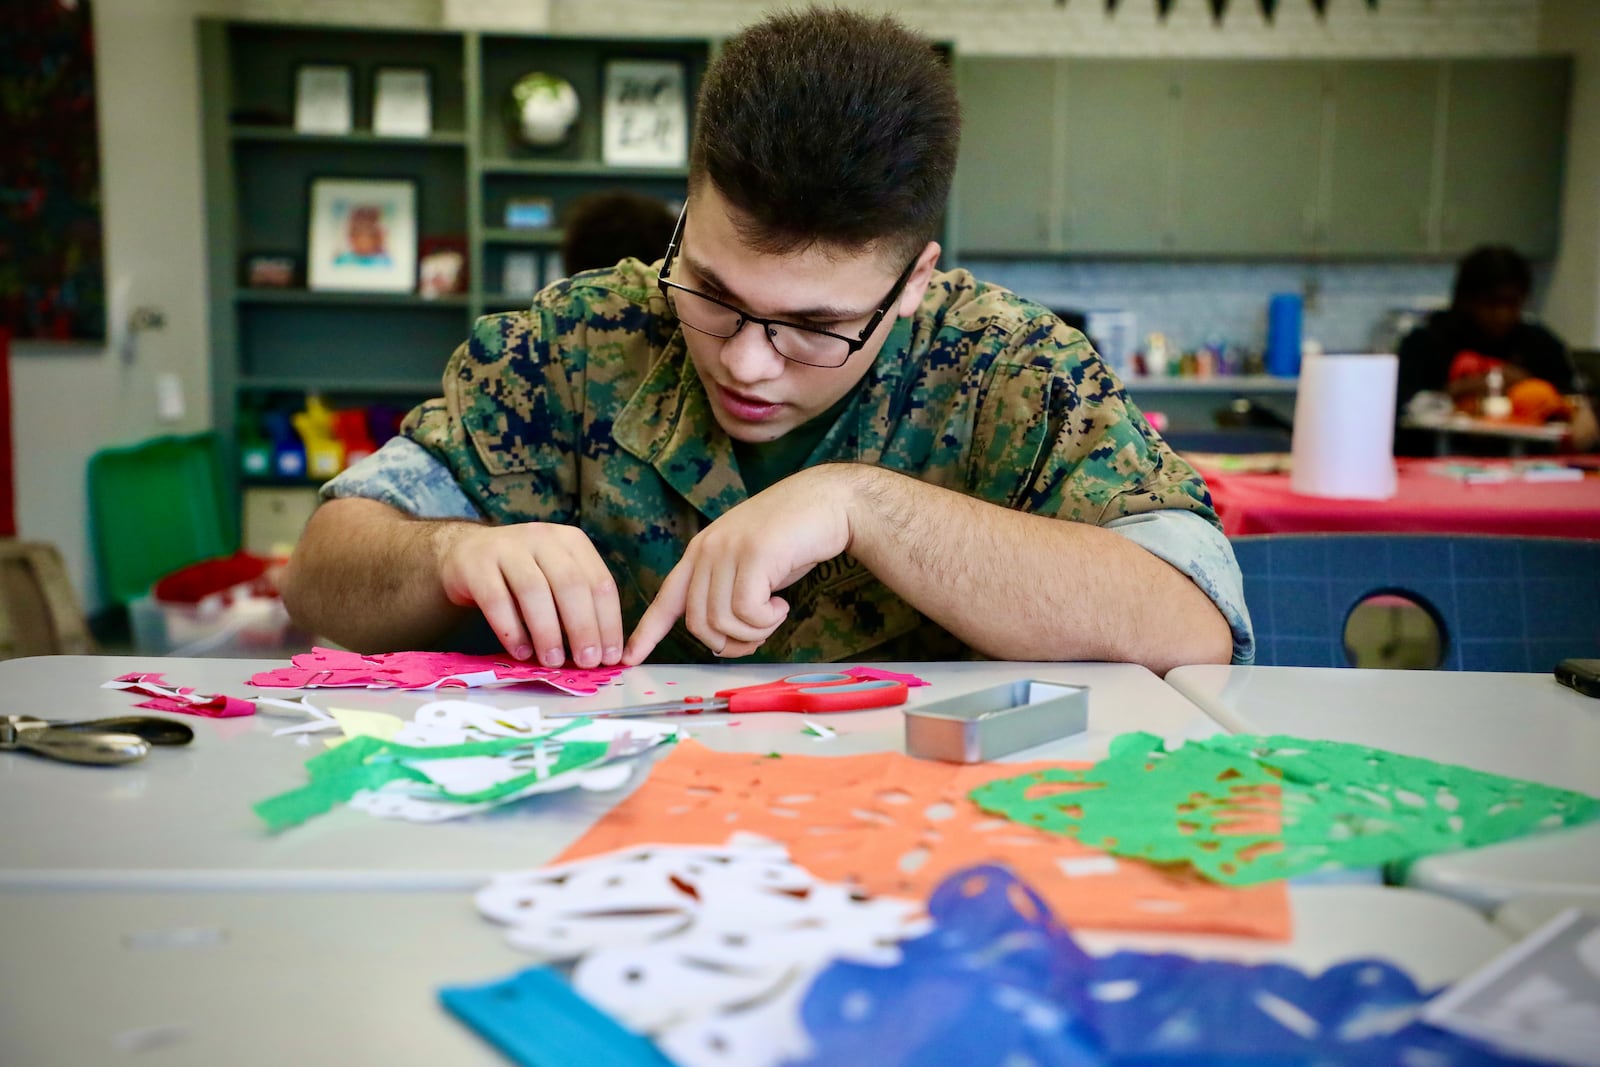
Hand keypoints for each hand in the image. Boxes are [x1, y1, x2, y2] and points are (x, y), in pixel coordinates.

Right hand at [435, 522, 622, 667]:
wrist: (466, 553)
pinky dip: (511, 630)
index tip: (610, 657)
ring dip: (547, 632)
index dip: (609, 622)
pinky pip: (496, 600)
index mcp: (572, 541)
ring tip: (553, 662)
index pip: (599, 582)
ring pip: (534, 590)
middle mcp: (542, 537)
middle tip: (586, 662)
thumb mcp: (555, 578)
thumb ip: (577, 606)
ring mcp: (507, 547)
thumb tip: (600, 653)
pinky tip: (521, 653)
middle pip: (570, 584)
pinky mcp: (476, 564)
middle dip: (583, 628)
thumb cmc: (522, 575)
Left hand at [623, 468, 855, 662]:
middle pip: (698, 623)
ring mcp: (728, 550)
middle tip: (759, 635)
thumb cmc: (795, 538)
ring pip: (722, 621)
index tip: (629, 658)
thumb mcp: (751, 566)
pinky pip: (746, 612)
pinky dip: (767, 620)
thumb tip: (721, 640)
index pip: (666, 598)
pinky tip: (782, 604)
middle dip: (729, 643)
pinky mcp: (753, 554)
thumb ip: (730, 593)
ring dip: (754, 631)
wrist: (830, 502)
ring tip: (775, 613)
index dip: (647, 632)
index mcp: (701, 551)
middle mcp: (707, 549)